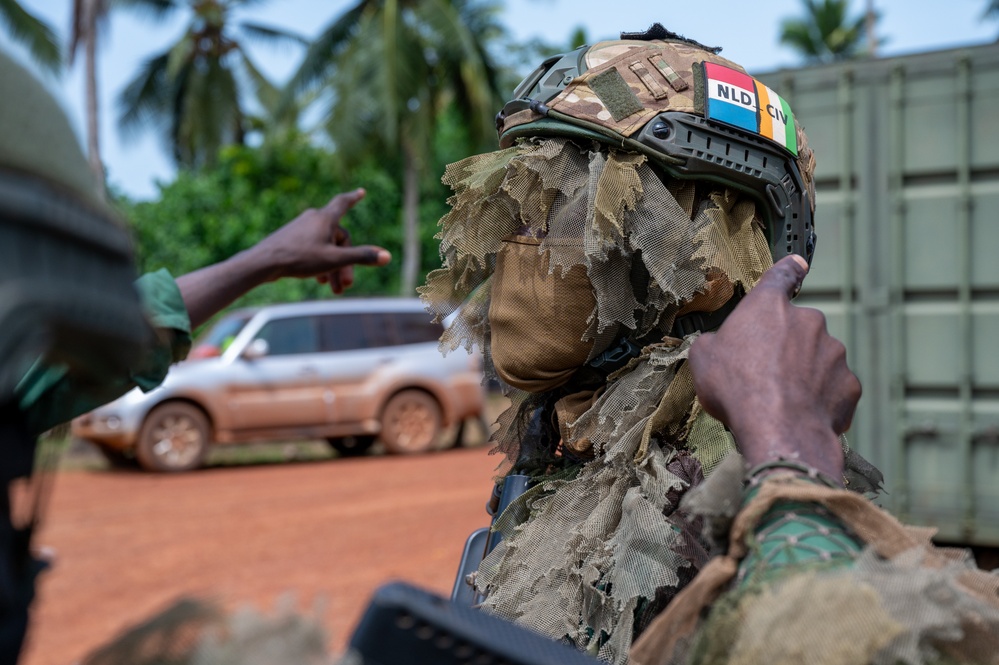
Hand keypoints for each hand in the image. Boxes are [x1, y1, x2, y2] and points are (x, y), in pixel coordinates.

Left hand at [248, 188, 390, 293]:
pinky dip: (319, 263)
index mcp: (325, 218)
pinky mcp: (290, 238)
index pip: (343, 203)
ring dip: (332, 267)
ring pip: (325, 246)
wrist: (263, 262)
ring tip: (333, 289)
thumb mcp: (334, 260)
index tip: (361, 191)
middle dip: (345, 263)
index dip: (354, 198)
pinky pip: (312, 248)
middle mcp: (313, 219)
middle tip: (346, 286)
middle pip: (338, 239)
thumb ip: (361, 257)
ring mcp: (300, 228)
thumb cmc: (299, 258)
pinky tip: (318, 280)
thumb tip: (387, 256)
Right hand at [688, 256, 859, 480]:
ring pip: (818, 359)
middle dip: (785, 347)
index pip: (781, 277)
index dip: (788, 270)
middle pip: (797, 328)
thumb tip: (717, 346)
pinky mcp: (848, 383)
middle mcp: (807, 321)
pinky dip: (820, 398)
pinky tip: (800, 414)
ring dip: (804, 374)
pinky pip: (833, 387)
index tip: (799, 264)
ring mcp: (833, 352)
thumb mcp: (703, 359)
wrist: (778, 429)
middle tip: (764, 373)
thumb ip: (714, 343)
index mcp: (769, 307)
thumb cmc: (737, 388)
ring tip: (780, 400)